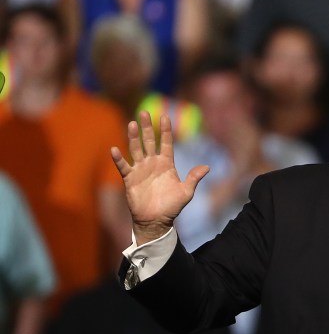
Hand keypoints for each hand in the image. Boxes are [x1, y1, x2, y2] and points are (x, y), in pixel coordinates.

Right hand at [111, 112, 208, 244]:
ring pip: (136, 149)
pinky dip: (119, 159)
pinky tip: (115, 150)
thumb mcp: (186, 192)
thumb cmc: (172, 207)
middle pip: (149, 141)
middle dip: (147, 127)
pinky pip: (123, 166)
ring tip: (132, 124)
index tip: (165, 116)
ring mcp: (140, 169)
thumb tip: (207, 167)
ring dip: (133, 137)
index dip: (165, 130)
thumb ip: (194, 178)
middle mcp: (152, 163)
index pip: (166, 143)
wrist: (156, 220)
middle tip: (144, 112)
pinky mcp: (130, 178)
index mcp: (166, 164)